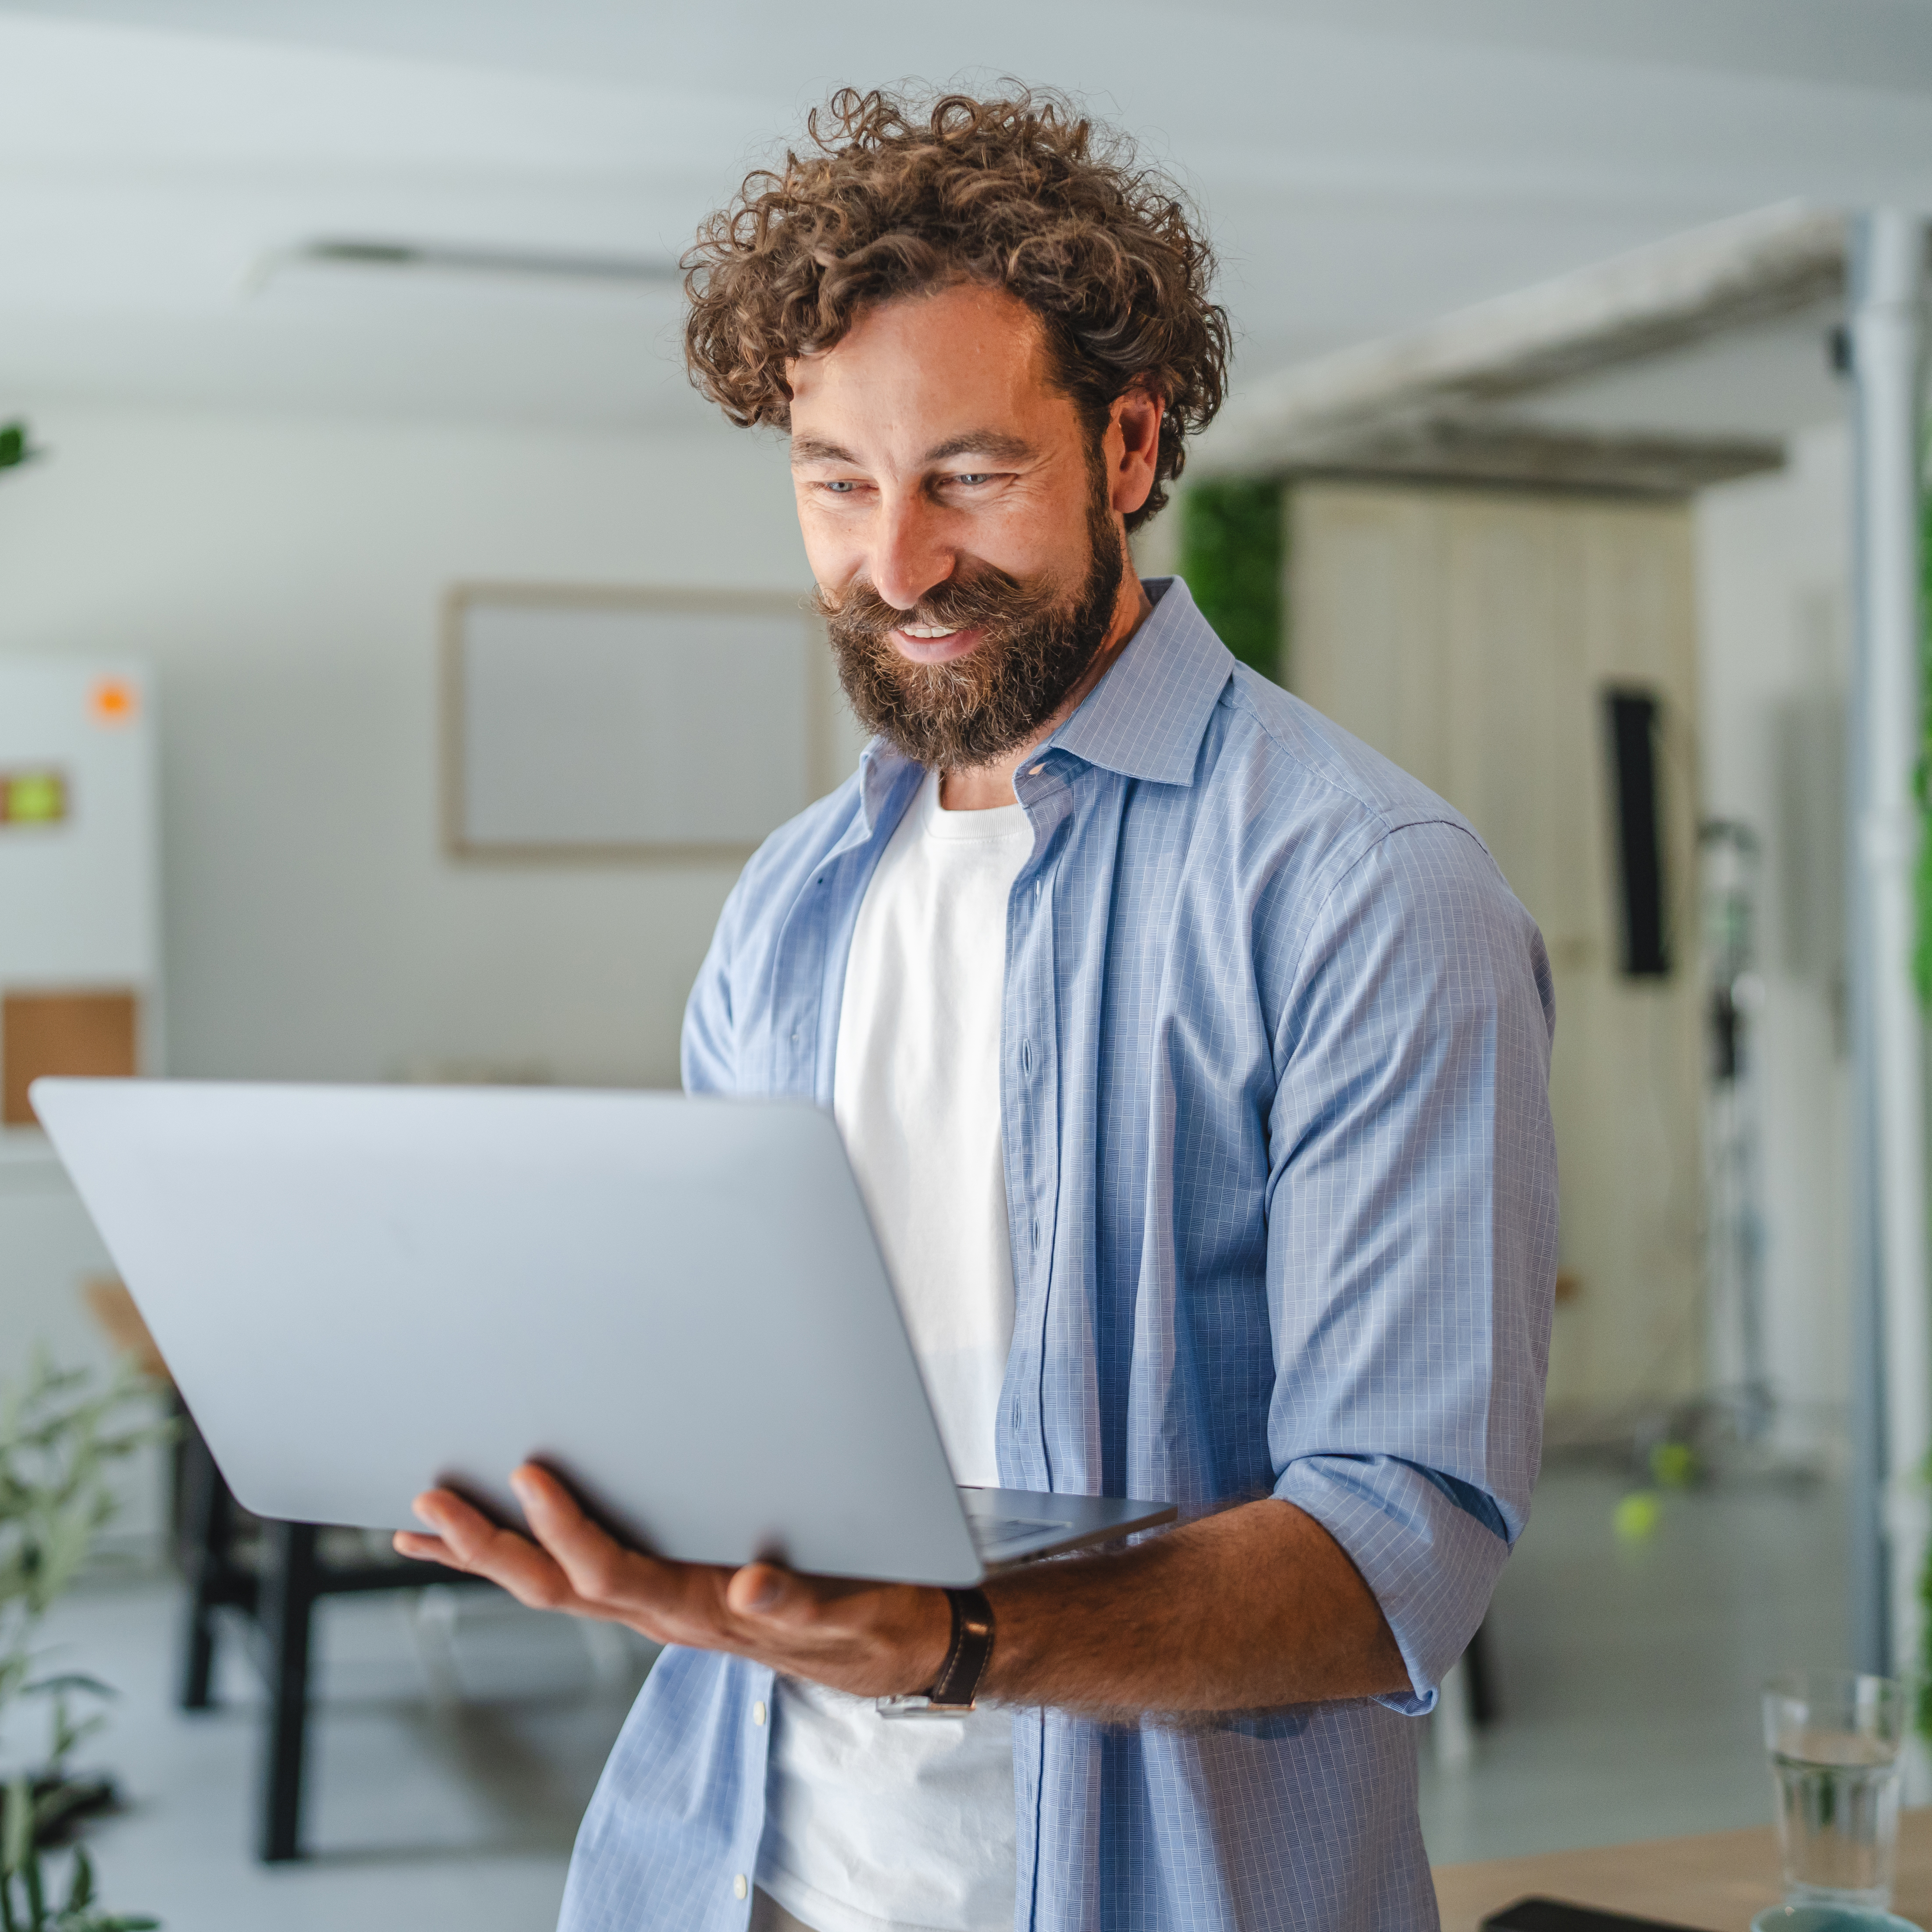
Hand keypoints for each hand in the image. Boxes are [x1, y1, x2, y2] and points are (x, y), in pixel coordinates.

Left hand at [393, 1463, 951, 1698]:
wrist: (887, 1646)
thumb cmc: (865, 1615)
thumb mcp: (846, 1608)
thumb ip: (800, 1600)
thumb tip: (755, 1583)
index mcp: (703, 1607)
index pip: (615, 1571)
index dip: (567, 1527)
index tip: (528, 1474)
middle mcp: (666, 1612)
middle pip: (559, 1586)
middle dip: (489, 1547)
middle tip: (430, 1504)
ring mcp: (658, 1608)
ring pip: (555, 1587)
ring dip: (487, 1556)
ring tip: (426, 1524)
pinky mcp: (663, 1597)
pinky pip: (577, 1582)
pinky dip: (522, 1561)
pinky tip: (484, 1544)